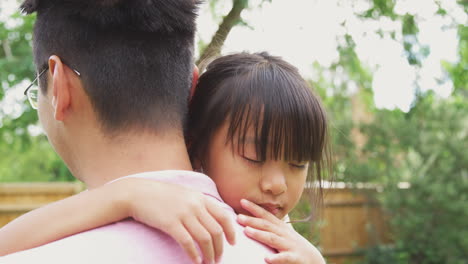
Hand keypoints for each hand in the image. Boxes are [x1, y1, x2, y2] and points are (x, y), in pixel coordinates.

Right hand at [115, 178, 235, 263]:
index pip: (224, 216)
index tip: (233, 243)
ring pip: (204, 238)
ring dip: (209, 254)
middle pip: (216, 230)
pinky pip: (188, 242)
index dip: (231, 231)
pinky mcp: (170, 223)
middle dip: (220, 248)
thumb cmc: (160, 195)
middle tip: (218, 259)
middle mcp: (195, 205)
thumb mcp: (184, 194)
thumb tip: (213, 218)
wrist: (137, 193)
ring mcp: (183, 214)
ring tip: (209, 263)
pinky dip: (194, 254)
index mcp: (200, 197)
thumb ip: (199, 203)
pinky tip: (196, 261)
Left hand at [236, 199, 324, 263]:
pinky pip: (284, 257)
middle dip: (252, 220)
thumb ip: (270, 227)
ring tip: (246, 231)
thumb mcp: (283, 234)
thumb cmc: (294, 246)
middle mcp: (284, 234)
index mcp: (280, 228)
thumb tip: (254, 220)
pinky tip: (266, 258)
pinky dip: (276, 258)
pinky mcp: (294, 258)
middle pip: (266, 225)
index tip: (242, 200)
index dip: (254, 208)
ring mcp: (289, 245)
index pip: (266, 215)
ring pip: (273, 239)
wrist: (313, 260)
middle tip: (238, 217)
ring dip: (259, 234)